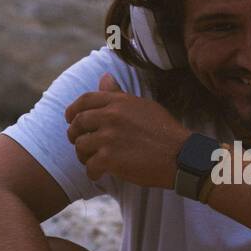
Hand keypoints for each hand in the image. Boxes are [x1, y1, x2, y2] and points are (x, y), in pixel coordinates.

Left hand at [65, 73, 190, 186]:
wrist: (180, 156)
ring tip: (93, 160)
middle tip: (80, 142)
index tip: (71, 119)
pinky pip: (90, 166)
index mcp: (118, 102)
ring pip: (81, 146)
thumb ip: (119, 94)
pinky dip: (93, 173)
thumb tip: (104, 77)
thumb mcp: (142, 106)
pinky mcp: (109, 159)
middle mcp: (111, 116)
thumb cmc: (164, 131)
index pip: (85, 100)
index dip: (73, 110)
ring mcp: (108, 138)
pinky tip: (101, 174)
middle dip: (74, 134)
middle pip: (78, 123)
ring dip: (84, 155)